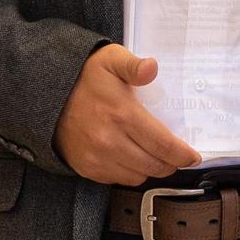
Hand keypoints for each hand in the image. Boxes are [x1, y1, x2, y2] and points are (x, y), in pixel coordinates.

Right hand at [53, 44, 200, 185]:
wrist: (47, 96)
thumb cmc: (84, 78)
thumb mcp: (110, 60)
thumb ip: (133, 65)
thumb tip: (151, 67)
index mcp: (122, 115)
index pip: (163, 144)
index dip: (183, 154)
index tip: (193, 156)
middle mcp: (110, 141)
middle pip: (154, 165)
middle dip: (171, 163)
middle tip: (176, 155)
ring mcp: (97, 158)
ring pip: (138, 176)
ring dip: (150, 168)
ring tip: (154, 155)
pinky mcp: (87, 168)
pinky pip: (118, 179)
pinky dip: (130, 172)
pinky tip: (132, 157)